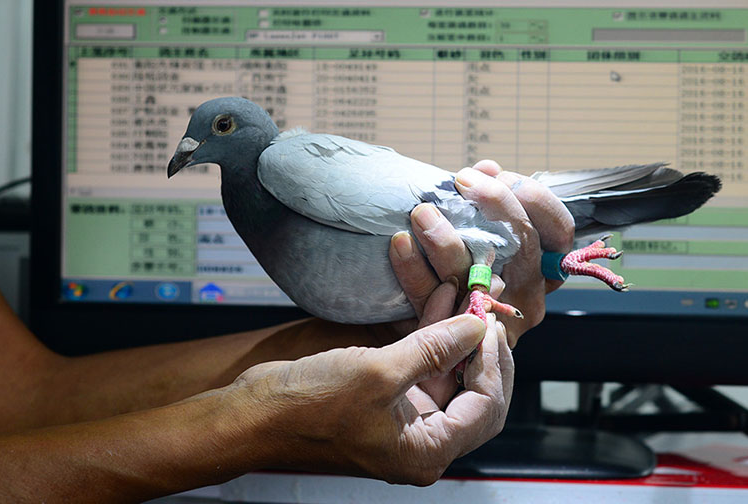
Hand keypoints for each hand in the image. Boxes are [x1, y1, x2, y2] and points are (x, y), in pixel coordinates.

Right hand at [230, 313, 511, 485]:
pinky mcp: (388, 397)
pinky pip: (425, 364)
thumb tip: (476, 328)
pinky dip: (434, 334)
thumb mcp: (379, 373)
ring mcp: (405, 418)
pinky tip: (440, 298)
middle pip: (477, 394)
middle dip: (484, 351)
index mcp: (426, 452)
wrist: (254, 414)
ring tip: (468, 296)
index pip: (485, 407)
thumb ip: (434, 349)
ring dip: (460, 335)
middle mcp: (422, 440)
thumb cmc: (310, 407)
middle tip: (487, 312)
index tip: (488, 321)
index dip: (492, 361)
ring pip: (453, 374)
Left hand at [390, 160, 574, 346]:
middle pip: (523, 245)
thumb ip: (489, 202)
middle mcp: (526, 292)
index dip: (533, 199)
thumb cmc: (463, 262)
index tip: (499, 176)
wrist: (421, 330)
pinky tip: (401, 244)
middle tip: (462, 181)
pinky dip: (414, 270)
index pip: (559, 230)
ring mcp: (493, 315)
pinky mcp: (452, 333)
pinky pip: (434, 301)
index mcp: (543, 265)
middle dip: (494, 205)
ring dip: (447, 241)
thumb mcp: (485, 231)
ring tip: (423, 212)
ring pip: (477, 276)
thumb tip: (487, 168)